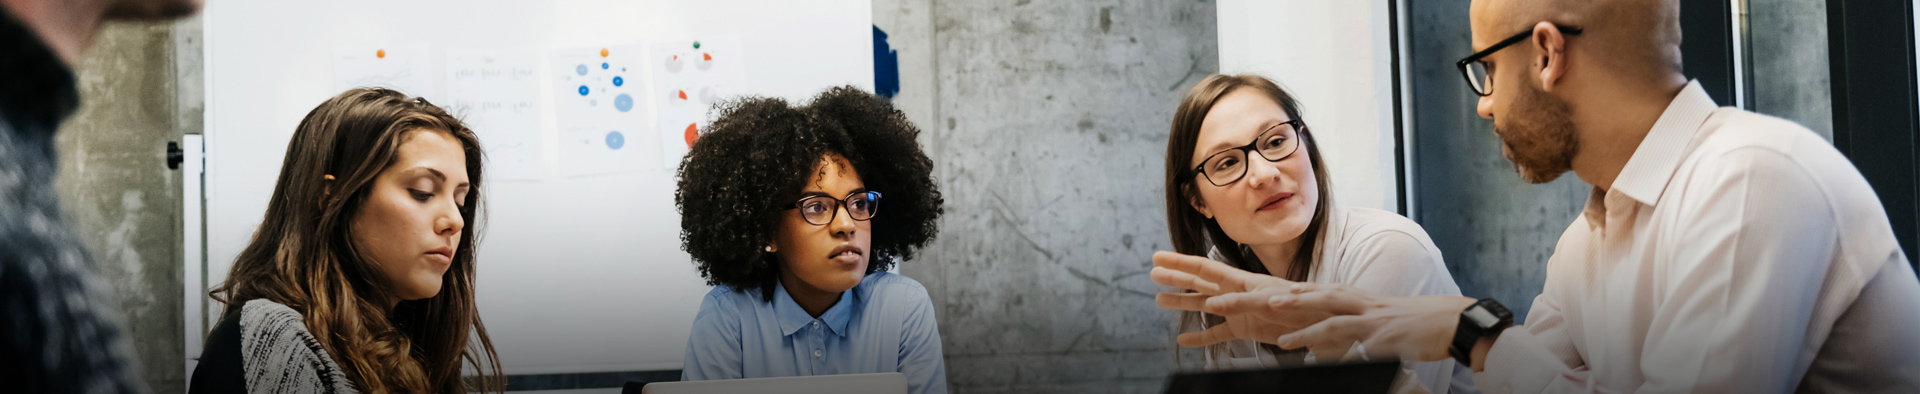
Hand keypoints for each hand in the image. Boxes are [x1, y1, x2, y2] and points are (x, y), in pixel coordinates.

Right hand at [1150, 251, 1329, 345]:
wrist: (1322, 320)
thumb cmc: (1301, 305)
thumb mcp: (1271, 301)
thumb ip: (1241, 303)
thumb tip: (1211, 305)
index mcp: (1241, 280)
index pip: (1204, 268)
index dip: (1180, 262)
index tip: (1158, 257)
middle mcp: (1235, 292)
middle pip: (1199, 282)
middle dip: (1176, 276)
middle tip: (1152, 272)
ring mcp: (1237, 311)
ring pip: (1203, 305)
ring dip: (1182, 302)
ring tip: (1158, 300)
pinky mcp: (1244, 329)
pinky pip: (1217, 334)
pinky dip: (1200, 337)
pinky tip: (1183, 340)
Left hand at [1271, 282, 1477, 362]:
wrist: (1455, 320)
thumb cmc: (1418, 321)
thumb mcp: (1382, 318)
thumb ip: (1357, 325)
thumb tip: (1334, 342)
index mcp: (1361, 299)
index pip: (1322, 291)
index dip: (1295, 291)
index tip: (1268, 290)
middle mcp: (1364, 305)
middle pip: (1319, 298)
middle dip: (1289, 300)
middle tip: (1264, 301)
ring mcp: (1375, 322)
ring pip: (1335, 322)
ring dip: (1307, 330)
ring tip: (1283, 339)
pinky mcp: (1388, 339)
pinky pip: (1361, 349)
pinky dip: (1343, 356)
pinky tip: (1327, 364)